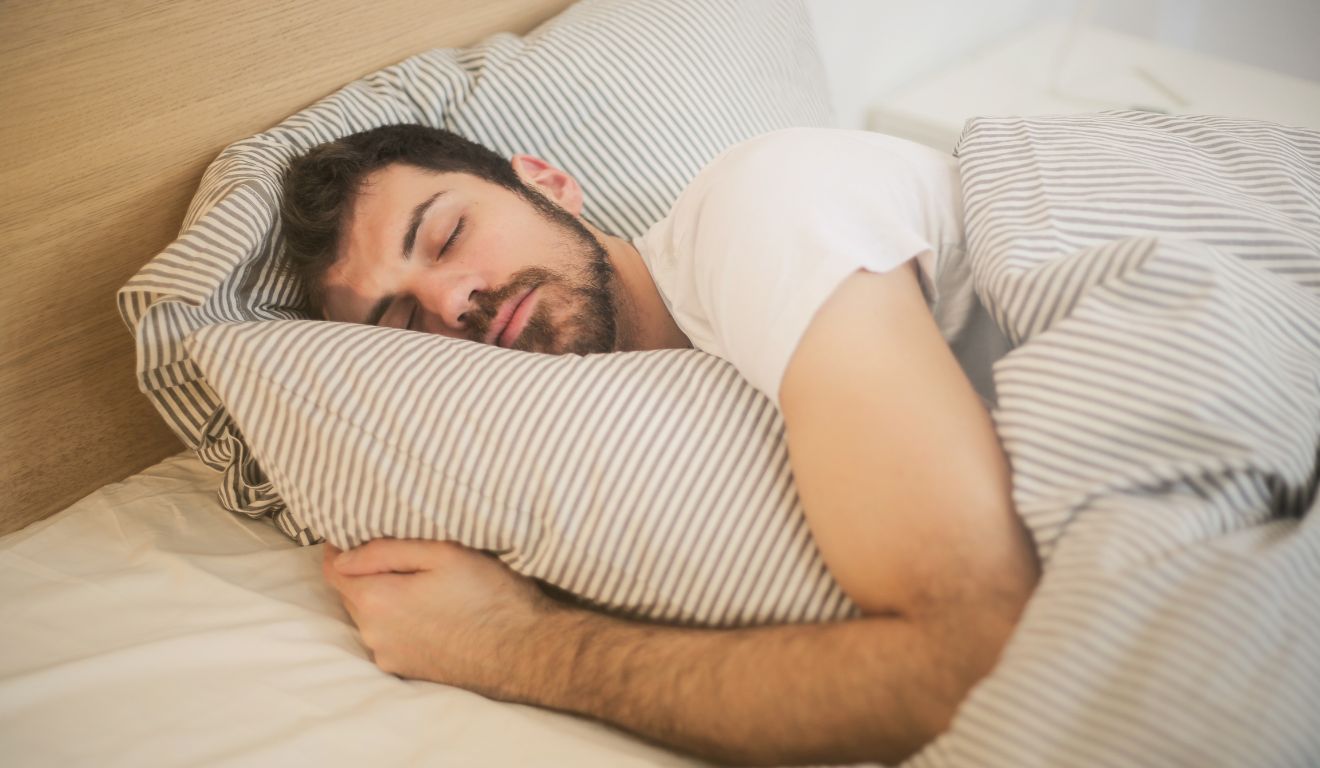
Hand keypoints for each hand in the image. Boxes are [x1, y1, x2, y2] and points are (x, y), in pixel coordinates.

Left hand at [322, 538, 554, 696]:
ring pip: (371, 617)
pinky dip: (399, 622)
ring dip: (384, 598)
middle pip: (352, 594)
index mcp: (376, 600)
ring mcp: (389, 656)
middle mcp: (373, 634)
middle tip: (400, 554)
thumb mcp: (442, 553)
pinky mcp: (407, 671)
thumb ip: (385, 551)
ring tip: (421, 583)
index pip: (334, 570)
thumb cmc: (489, 595)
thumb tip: (342, 555)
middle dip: (366, 572)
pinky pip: (389, 637)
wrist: (525, 651)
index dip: (339, 547)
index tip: (354, 532)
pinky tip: (431, 612)